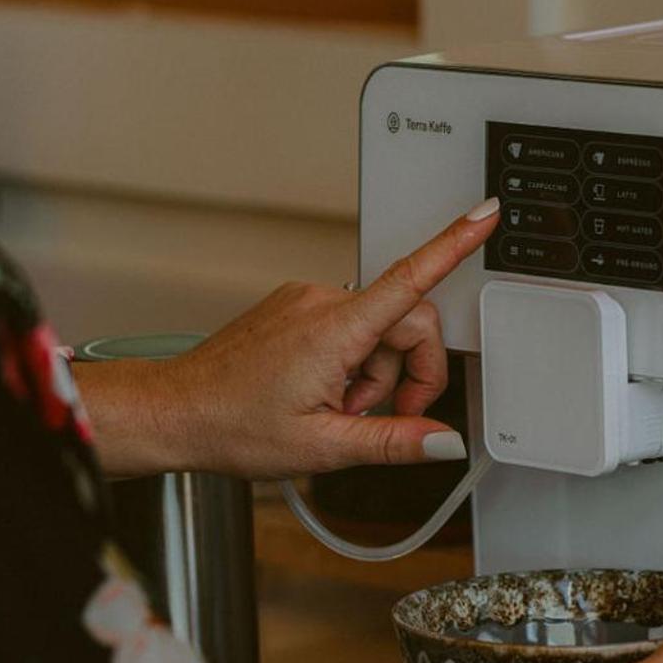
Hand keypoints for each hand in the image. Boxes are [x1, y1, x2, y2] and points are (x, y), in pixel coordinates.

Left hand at [75, 198, 499, 476]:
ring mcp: (306, 301)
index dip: (455, 243)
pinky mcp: (295, 307)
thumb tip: (442, 440)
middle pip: (406, 319)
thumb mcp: (322, 448)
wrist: (176, 411)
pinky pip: (348, 325)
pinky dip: (351, 361)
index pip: (410, 277)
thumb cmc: (232, 425)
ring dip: (375, 373)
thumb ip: (392, 441)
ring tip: (337, 412)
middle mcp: (322, 302)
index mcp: (334, 330)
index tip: (486, 214)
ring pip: (377, 328)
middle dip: (410, 371)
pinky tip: (323, 393)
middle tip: (384, 417)